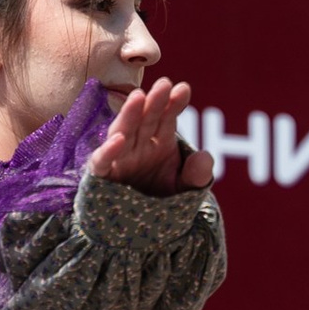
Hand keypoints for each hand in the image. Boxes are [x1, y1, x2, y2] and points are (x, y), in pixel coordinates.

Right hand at [90, 71, 216, 195]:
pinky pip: (102, 161)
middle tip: (164, 84)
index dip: (174, 103)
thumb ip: (197, 174)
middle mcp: (138, 144)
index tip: (183, 89)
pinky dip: (108, 150)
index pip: (167, 117)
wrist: (138, 225)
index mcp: (159, 141)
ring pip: (123, 131)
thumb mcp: (185, 188)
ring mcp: (119, 157)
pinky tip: (119, 138)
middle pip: (146, 118)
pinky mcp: (103, 175)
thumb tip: (206, 157)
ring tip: (139, 97)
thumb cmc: (162, 200)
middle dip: (155, 101)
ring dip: (130, 114)